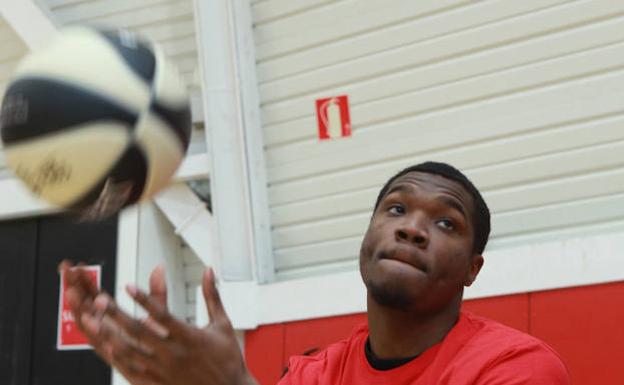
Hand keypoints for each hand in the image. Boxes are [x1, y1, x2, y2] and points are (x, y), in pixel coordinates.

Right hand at [60, 261, 169, 384]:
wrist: (171, 374)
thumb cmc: (162, 347)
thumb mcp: (158, 315)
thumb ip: (155, 294)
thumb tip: (159, 268)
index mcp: (113, 321)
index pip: (93, 296)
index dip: (84, 281)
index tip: (75, 265)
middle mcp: (107, 333)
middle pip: (85, 307)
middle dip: (74, 288)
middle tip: (67, 271)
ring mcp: (110, 345)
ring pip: (89, 326)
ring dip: (79, 309)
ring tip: (72, 292)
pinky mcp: (118, 359)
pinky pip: (104, 347)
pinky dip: (97, 336)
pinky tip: (90, 323)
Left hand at [60, 261, 256, 384]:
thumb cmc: (228, 358)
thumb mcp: (223, 324)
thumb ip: (212, 296)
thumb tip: (208, 270)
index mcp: (189, 337)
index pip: (162, 315)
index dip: (144, 299)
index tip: (128, 286)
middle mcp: (173, 353)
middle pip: (139, 332)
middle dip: (117, 314)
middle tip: (100, 300)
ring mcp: (163, 370)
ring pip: (130, 351)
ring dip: (109, 335)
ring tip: (93, 321)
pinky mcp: (158, 383)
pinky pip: (132, 369)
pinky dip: (118, 357)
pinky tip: (106, 346)